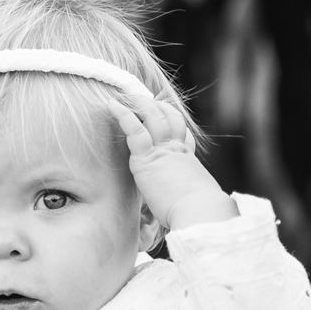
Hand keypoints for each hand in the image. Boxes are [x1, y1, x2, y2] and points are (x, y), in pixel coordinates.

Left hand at [110, 96, 237, 234]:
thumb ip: (185, 199)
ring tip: (126, 95)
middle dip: (157, 106)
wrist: (198, 212)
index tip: (166, 113)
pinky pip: (135, 129)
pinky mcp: (148, 157)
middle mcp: (177, 151)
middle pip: (169, 118)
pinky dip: (123, 115)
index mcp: (188, 161)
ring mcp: (163, 150)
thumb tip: (180, 214)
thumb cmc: (197, 214)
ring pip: (153, 116)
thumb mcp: (194, 201)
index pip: (182, 135)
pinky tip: (112, 106)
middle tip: (144, 98)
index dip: (174, 122)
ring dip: (139, 103)